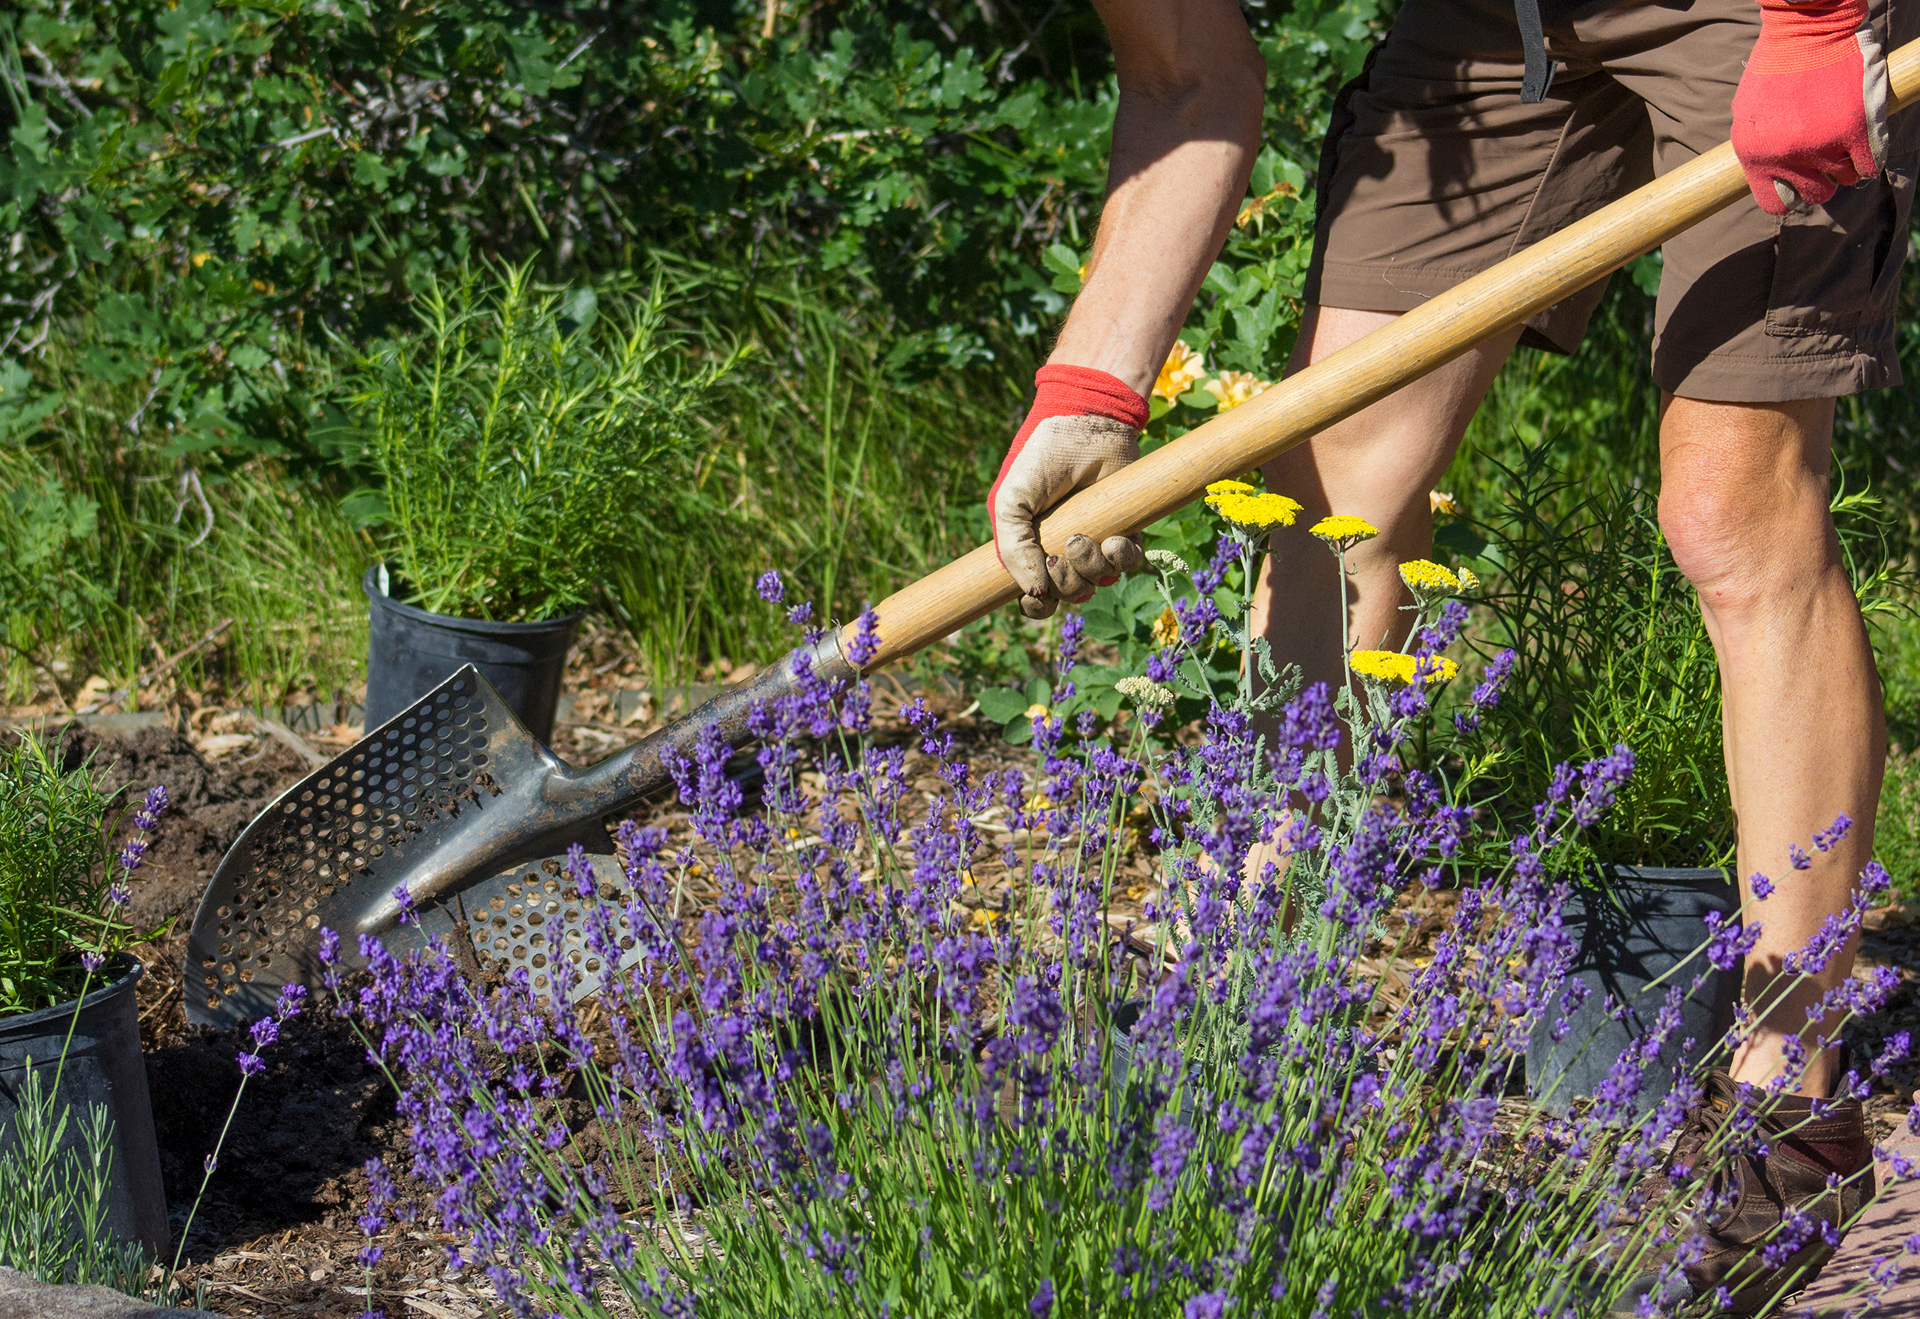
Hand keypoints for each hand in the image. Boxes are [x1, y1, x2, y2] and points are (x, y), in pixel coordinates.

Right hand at [990, 364, 1148, 618]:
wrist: (1087, 423)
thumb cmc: (1041, 459)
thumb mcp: (1010, 502)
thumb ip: (1012, 549)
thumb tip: (1035, 593)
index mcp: (1032, 547)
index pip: (1036, 597)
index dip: (1038, 605)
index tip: (1039, 595)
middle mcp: (1064, 550)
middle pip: (1069, 594)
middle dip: (1067, 583)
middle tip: (1065, 548)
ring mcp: (1097, 540)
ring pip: (1100, 582)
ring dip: (1093, 567)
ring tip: (1085, 537)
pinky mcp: (1127, 528)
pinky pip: (1129, 561)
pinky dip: (1121, 556)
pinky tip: (1113, 537)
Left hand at [1731, 0, 1888, 215]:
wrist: (1807, 30)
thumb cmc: (1777, 69)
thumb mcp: (1748, 114)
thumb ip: (1759, 150)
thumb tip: (1773, 179)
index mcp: (1755, 155)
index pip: (1777, 204)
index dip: (1793, 195)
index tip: (1802, 180)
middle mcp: (1786, 155)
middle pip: (1816, 194)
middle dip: (1823, 178)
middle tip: (1827, 155)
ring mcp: (1821, 144)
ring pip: (1844, 179)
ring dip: (1847, 162)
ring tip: (1841, 135)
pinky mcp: (1854, 128)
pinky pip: (1870, 165)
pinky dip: (1870, 157)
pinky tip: (1862, 139)